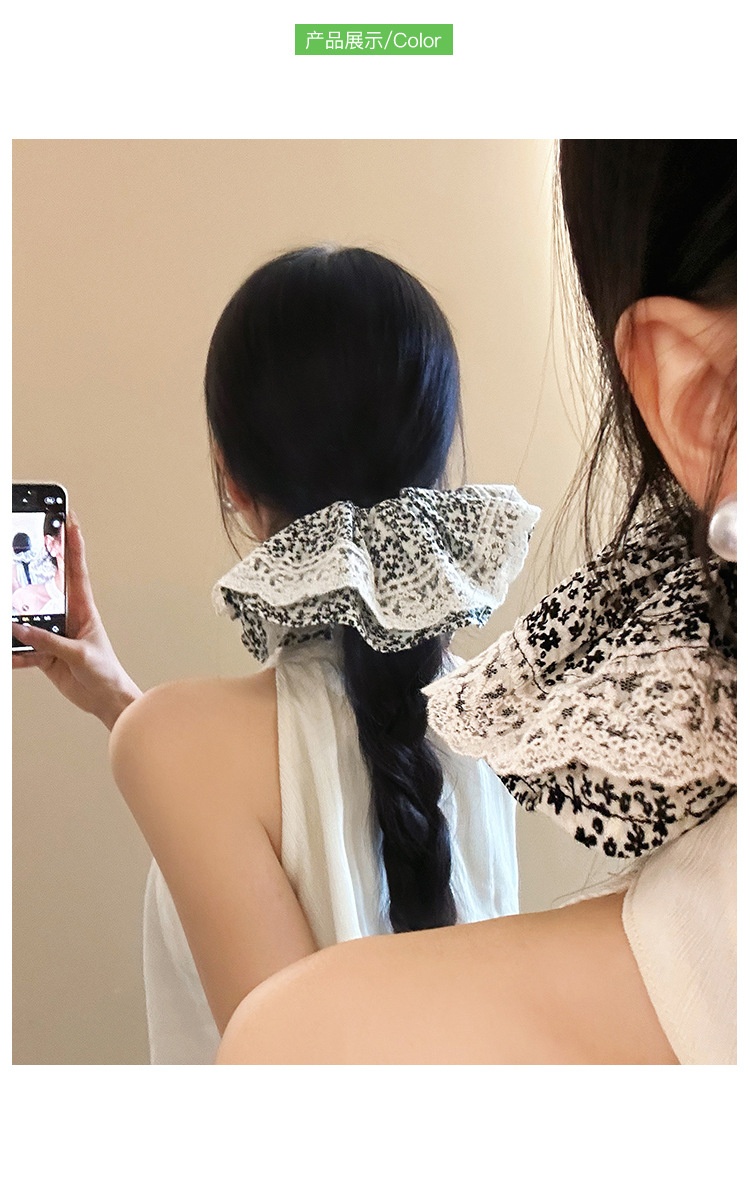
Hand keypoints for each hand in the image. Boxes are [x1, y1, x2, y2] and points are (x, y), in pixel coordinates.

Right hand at [12, 512, 141, 729]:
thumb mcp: (80, 655)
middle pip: (46, 589)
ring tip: (10, 615)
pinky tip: (9, 654)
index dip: (74, 546)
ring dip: (17, 619)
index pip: (77, 572)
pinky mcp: (45, 655)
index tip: (69, 521)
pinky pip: (24, 650)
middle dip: (35, 570)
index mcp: (84, 611)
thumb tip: (22, 630)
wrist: (105, 700)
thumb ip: (50, 642)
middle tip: (23, 547)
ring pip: (29, 620)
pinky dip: (15, 654)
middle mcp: (68, 619)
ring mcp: (54, 636)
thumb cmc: (105, 673)